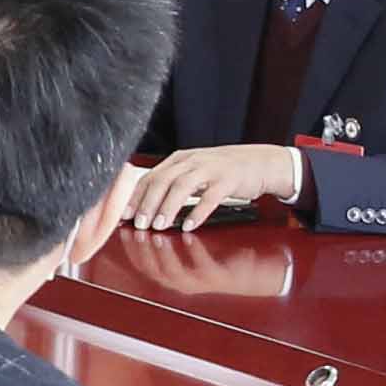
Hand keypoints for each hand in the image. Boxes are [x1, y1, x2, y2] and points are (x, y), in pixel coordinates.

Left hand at [118, 144, 308, 231]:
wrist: (260, 162)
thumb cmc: (224, 171)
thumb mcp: (195, 171)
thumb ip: (173, 183)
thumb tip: (145, 205)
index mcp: (180, 159)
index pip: (151, 176)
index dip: (136, 196)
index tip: (125, 215)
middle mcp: (192, 161)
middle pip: (162, 180)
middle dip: (147, 203)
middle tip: (139, 224)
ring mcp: (211, 168)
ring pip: (182, 186)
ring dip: (167, 208)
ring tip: (159, 226)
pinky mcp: (229, 179)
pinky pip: (210, 196)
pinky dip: (197, 212)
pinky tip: (188, 225)